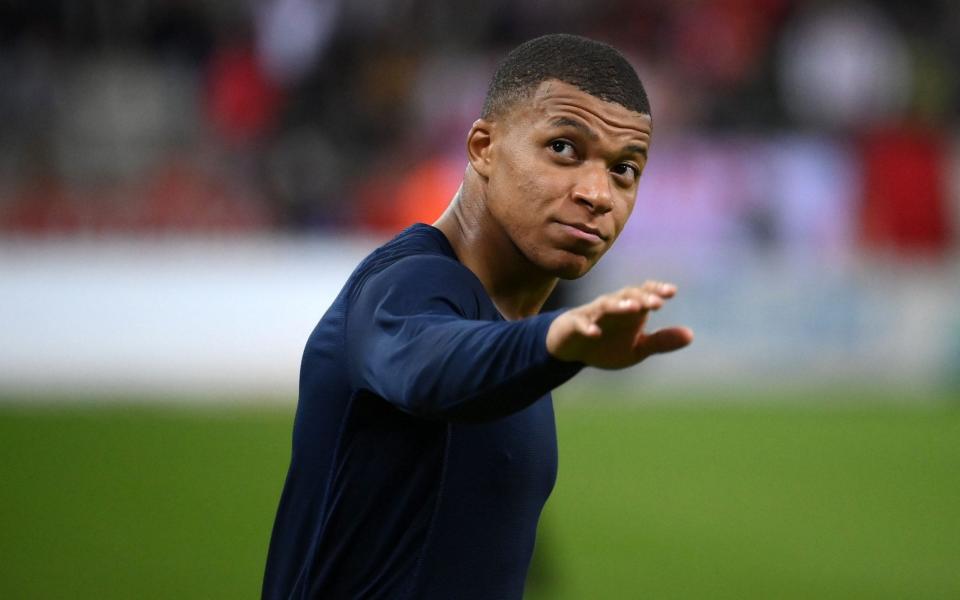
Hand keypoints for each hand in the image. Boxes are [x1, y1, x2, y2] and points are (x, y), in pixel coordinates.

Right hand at [546, 281, 692, 368]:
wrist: (572, 348)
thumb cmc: (607, 344)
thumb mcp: (637, 348)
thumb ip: (661, 341)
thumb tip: (691, 335)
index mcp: (631, 309)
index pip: (645, 293)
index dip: (657, 290)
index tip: (672, 292)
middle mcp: (613, 306)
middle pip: (628, 295)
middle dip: (643, 297)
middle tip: (657, 304)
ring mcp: (593, 313)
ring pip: (607, 304)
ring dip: (620, 305)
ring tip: (633, 309)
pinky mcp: (575, 324)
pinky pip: (582, 323)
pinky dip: (588, 327)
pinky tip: (595, 333)